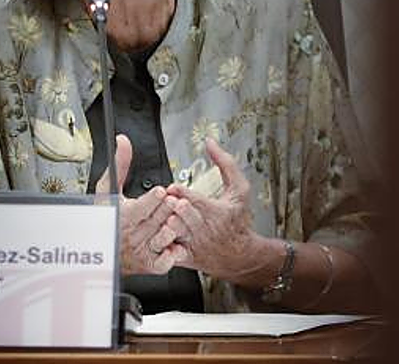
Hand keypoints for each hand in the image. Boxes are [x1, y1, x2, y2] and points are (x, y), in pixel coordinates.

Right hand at [95, 134, 181, 275]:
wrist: (104, 251)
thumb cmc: (107, 218)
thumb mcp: (110, 190)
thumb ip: (121, 164)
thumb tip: (123, 140)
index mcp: (121, 217)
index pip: (139, 209)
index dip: (152, 200)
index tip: (161, 191)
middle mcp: (132, 236)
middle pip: (155, 221)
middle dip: (166, 209)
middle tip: (175, 201)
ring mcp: (142, 251)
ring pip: (162, 239)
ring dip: (171, 229)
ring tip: (175, 220)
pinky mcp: (151, 265)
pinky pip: (167, 260)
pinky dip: (174, 252)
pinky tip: (176, 243)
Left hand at [161, 137, 267, 281]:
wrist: (239, 255)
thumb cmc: (237, 219)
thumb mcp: (239, 189)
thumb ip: (225, 163)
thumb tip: (210, 142)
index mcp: (216, 212)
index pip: (196, 202)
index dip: (181, 193)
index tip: (173, 188)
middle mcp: (203, 230)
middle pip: (182, 217)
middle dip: (171, 207)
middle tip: (164, 200)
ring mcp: (193, 244)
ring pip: (173, 233)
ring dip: (164, 222)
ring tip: (159, 214)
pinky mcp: (184, 257)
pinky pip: (168, 249)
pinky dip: (162, 241)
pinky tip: (158, 231)